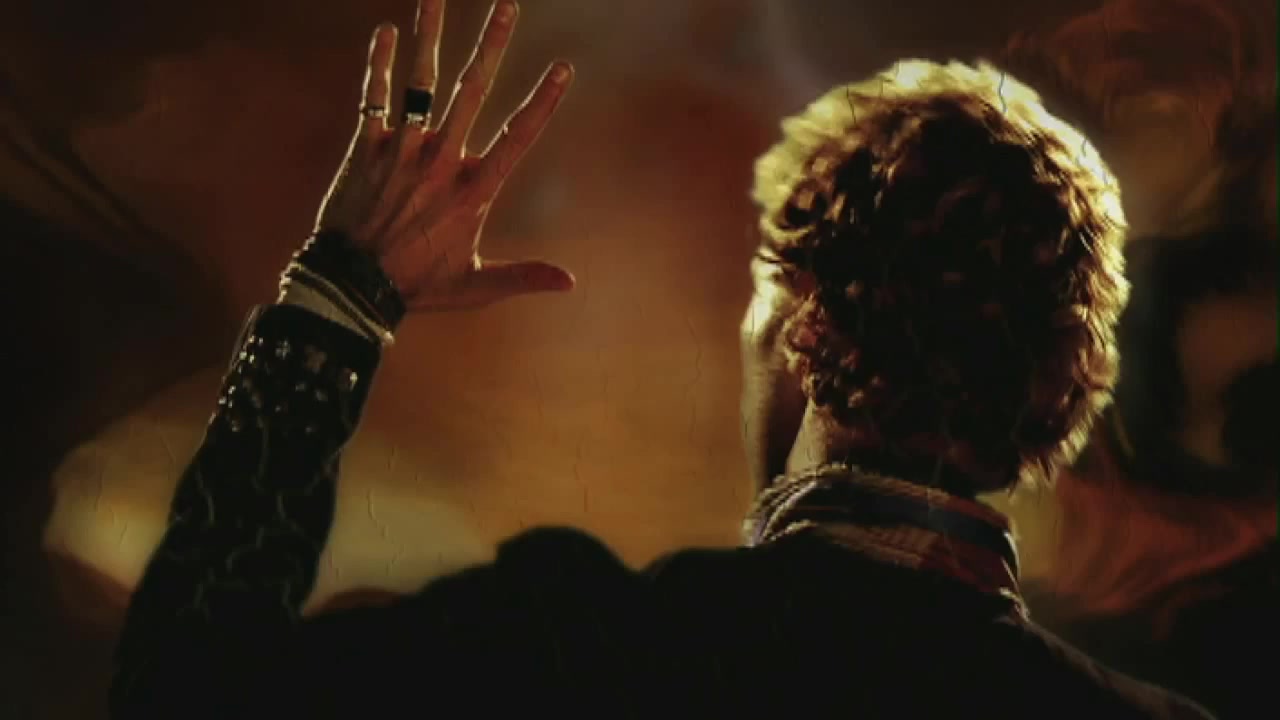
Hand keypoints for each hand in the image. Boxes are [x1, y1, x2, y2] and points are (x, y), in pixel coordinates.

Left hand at [316, 0, 575, 310]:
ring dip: (430, 37)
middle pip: (471, 92)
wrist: (350, 286)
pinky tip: (385, 30)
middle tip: (508, 6)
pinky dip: (379, 65)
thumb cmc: (416, 286)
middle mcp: (439, 162)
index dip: (542, 101)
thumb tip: (570, 283)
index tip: (563, 68)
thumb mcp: (475, 287)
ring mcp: (401, 151)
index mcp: (471, 191)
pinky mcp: (365, 149)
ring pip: (420, 83)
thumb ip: (522, 275)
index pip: (516, 138)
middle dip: (491, 45)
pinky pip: (373, 98)